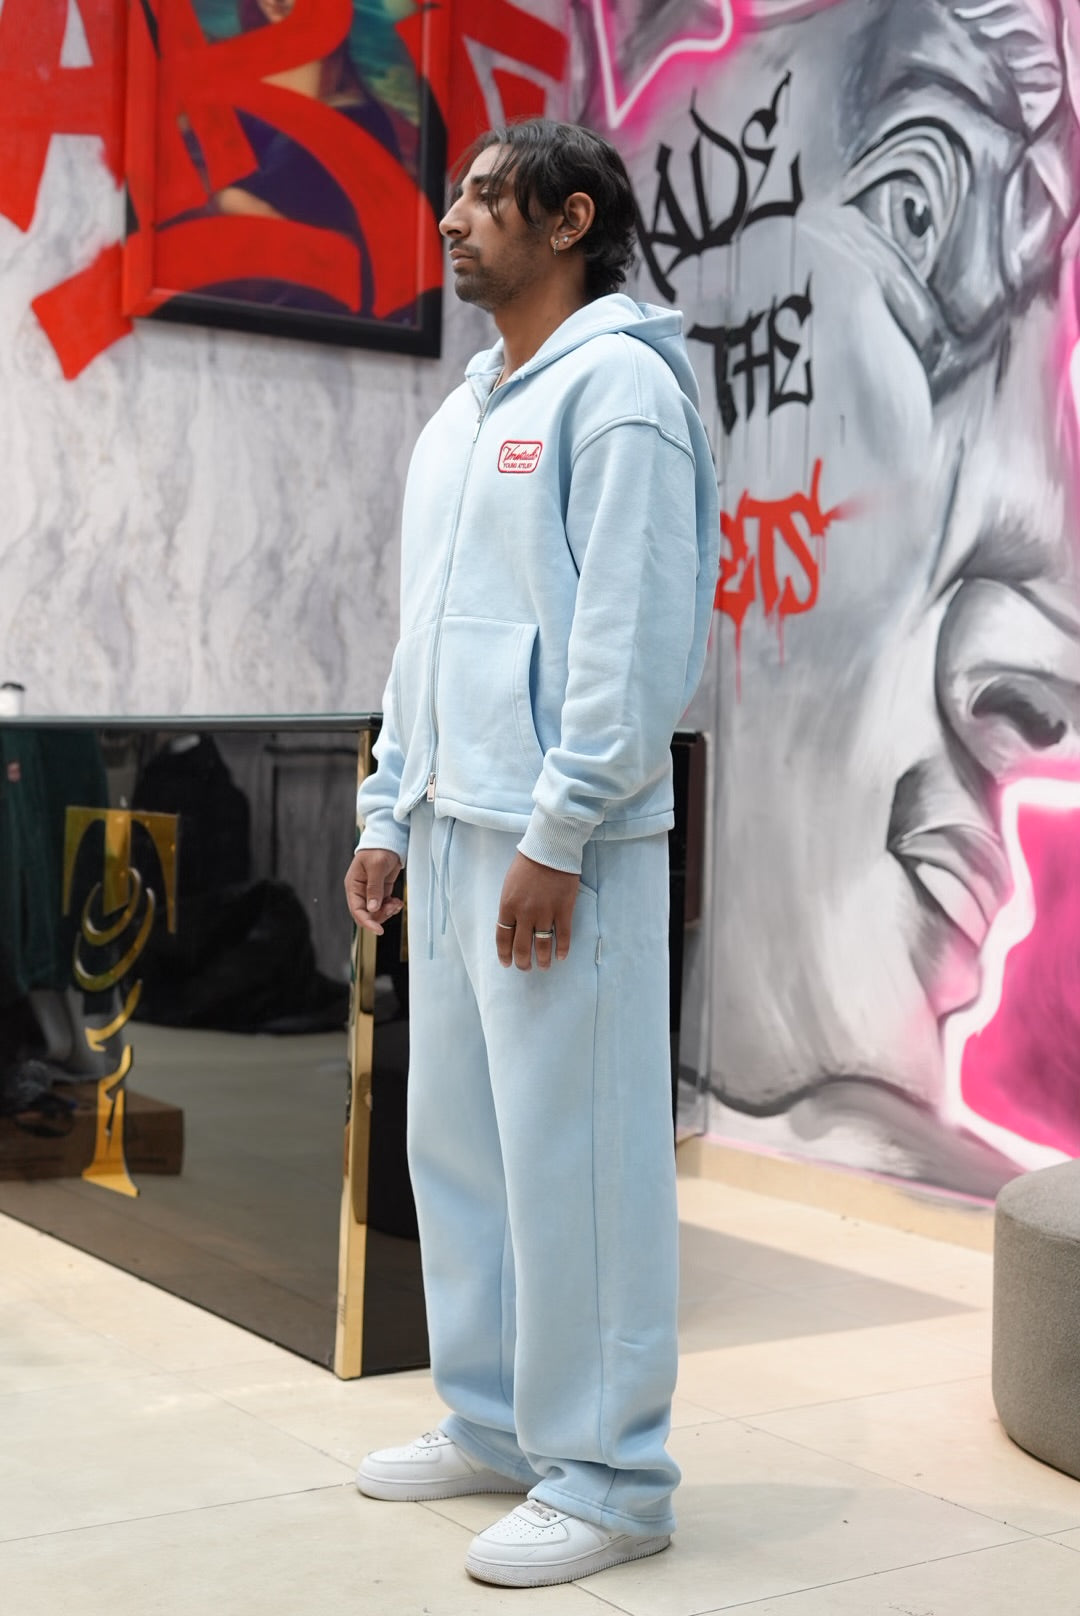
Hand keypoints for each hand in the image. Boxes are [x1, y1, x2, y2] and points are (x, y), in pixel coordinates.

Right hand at [344, 848, 402, 934]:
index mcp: (353, 885)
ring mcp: (370, 892)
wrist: (389, 840)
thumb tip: (372, 908)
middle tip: (392, 907)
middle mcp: (360, 891)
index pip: (356, 910)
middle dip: (380, 915)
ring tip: (396, 903)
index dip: (366, 922)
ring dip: (387, 911)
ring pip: (376, 912)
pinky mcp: (381, 891)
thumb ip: (374, 888)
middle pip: (366, 914)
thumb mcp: (376, 867)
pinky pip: (384, 905)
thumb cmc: (378, 849)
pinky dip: (391, 907)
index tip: (378, 930)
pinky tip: (397, 902)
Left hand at [496, 852, 579, 970]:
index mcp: (507, 906)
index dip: (504, 954)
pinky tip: (561, 956)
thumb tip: (511, 927)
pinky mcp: (564, 910)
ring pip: (542, 946)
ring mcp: (545, 913)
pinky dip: (562, 949)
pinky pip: (562, 936)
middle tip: (526, 968)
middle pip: (521, 947)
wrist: (550, 849)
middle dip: (523, 962)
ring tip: (544, 966)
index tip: (507, 963)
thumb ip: (509, 907)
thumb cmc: (527, 864)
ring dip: (543, 960)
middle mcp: (524, 913)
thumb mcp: (509, 886)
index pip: (503, 938)